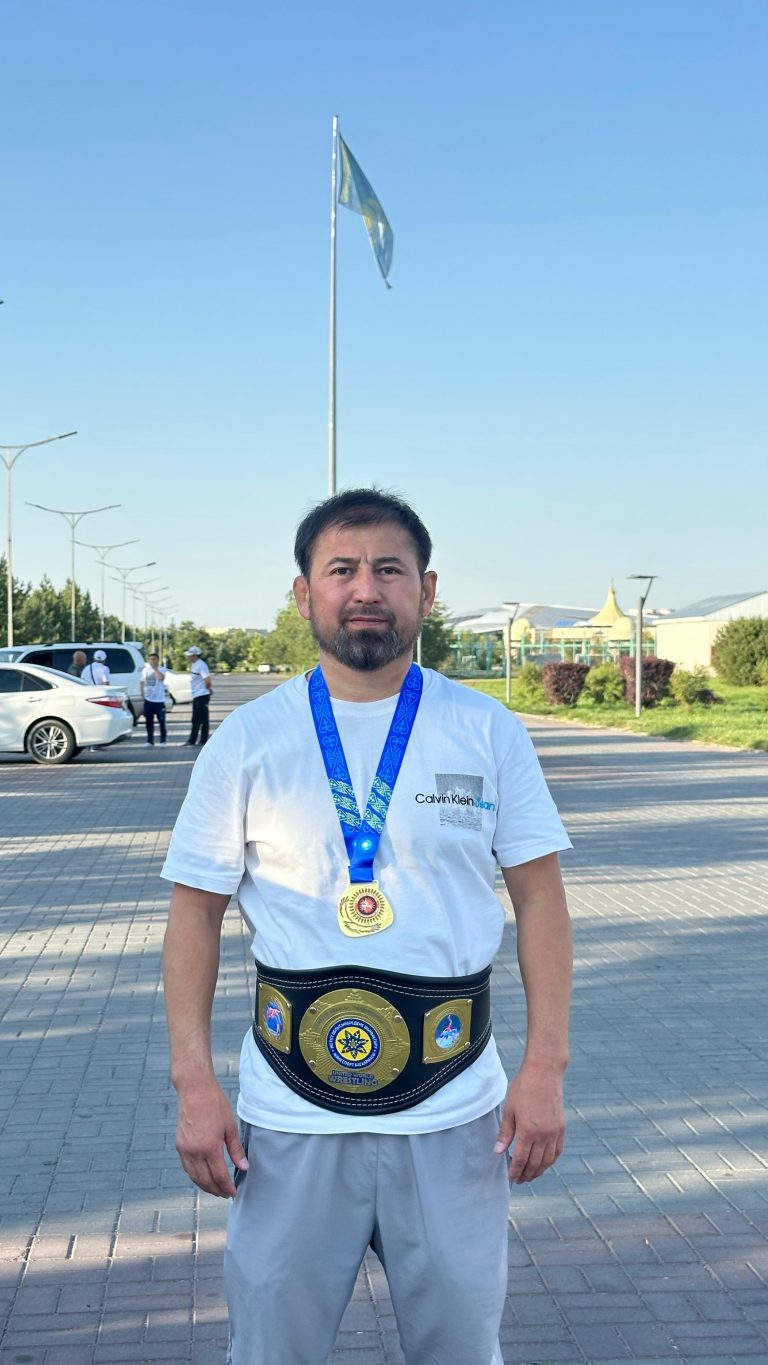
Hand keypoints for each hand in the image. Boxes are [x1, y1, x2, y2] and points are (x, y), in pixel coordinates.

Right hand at [175, 1078, 247, 1197]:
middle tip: (225, 1194)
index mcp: (210, 1148)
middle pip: (205, 1180)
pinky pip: (186, 1167)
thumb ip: (236, 1150)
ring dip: (204, 1186)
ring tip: (215, 1189)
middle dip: (216, 1190)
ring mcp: (185, 1149)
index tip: (233, 1193)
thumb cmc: (215, 1104)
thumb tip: (243, 1167)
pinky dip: (195, 1176)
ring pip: (194, 1177)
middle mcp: (195, 1152)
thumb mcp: (230, 1126)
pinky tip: (202, 1176)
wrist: (195, 1090)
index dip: (227, 1187)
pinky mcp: (179, 1145)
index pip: (219, 1176)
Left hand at [494, 1061, 564, 1182]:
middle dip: (526, 1175)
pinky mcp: (561, 1128)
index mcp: (528, 1131)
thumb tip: (499, 1152)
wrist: (544, 1073)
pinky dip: (551, 1161)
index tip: (510, 1178)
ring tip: (530, 1175)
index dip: (515, 1172)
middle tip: (519, 1180)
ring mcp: (555, 1133)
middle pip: (535, 1164)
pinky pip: (557, 1151)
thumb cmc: (523, 1088)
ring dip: (539, 1171)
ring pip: (548, 1161)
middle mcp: (544, 1135)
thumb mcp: (509, 1109)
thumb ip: (505, 1133)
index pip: (521, 1160)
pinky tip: (544, 1163)